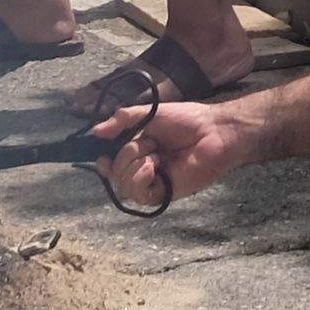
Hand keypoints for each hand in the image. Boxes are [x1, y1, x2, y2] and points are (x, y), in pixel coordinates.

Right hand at [97, 87, 264, 215]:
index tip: (103, 156)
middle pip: (116, 175)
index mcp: (140, 150)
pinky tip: (152, 168)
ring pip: (125, 187)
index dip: (104, 163)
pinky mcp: (165, 193)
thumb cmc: (188, 120)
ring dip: (133, 167)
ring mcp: (155, 182)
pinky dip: (140, 180)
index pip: (112, 164)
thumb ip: (123, 120)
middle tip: (149, 144)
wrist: (214, 131)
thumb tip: (95, 131)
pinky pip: (141, 196)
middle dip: (125, 156)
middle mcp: (145, 167)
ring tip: (155, 155)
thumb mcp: (150, 114)